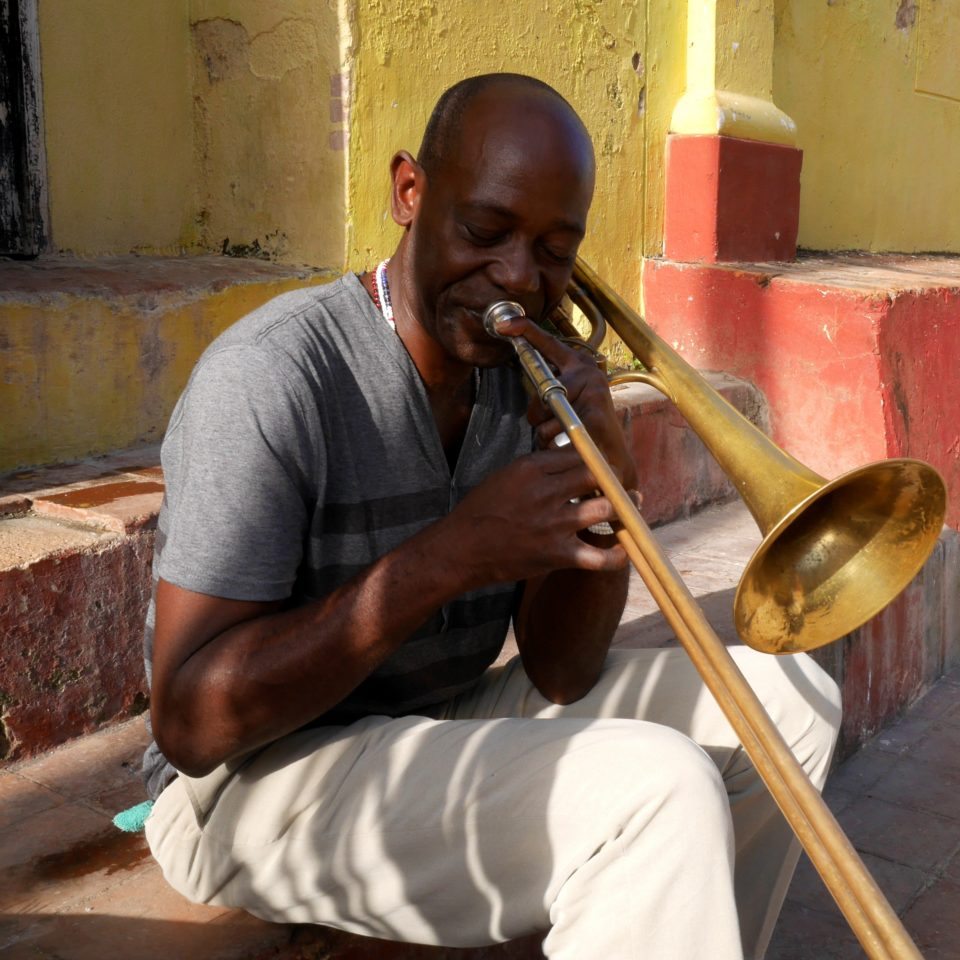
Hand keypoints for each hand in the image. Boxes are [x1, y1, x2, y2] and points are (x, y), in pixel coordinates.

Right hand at [447, 446, 631, 585]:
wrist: (461, 549)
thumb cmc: (482, 511)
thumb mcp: (506, 476)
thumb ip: (540, 468)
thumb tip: (572, 462)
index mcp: (531, 468)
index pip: (578, 453)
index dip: (595, 459)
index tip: (601, 466)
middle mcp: (545, 492)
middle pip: (597, 475)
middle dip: (611, 478)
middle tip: (617, 485)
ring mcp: (553, 524)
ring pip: (605, 509)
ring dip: (621, 508)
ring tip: (628, 507)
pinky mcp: (557, 554)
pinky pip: (599, 557)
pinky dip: (617, 555)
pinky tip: (623, 550)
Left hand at [492, 314, 637, 488]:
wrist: (613, 456)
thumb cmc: (585, 427)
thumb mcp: (563, 401)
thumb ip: (546, 388)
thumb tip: (524, 373)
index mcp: (578, 364)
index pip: (549, 342)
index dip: (526, 330)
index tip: (504, 324)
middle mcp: (588, 371)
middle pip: (540, 389)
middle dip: (536, 414)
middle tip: (551, 428)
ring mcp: (593, 389)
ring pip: (544, 412)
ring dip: (544, 433)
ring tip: (562, 439)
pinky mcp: (594, 412)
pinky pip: (553, 430)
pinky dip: (554, 443)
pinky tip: (569, 447)